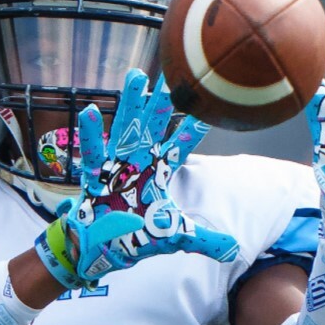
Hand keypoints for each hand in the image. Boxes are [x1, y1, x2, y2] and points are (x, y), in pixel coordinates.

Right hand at [37, 70, 238, 287]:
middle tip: (171, 74)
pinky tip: (90, 110)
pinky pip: (92, 153)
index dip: (192, 129)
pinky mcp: (95, 177)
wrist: (103, 250)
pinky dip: (91, 135)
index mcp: (158, 172)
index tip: (205, 107)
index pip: (179, 146)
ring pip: (124, 129)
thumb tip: (234, 250)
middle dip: (161, 102)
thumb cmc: (136, 236)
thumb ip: (204, 239)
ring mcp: (115, 166)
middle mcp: (138, 162)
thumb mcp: (175, 237)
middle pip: (152, 126)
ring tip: (135, 75)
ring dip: (130, 104)